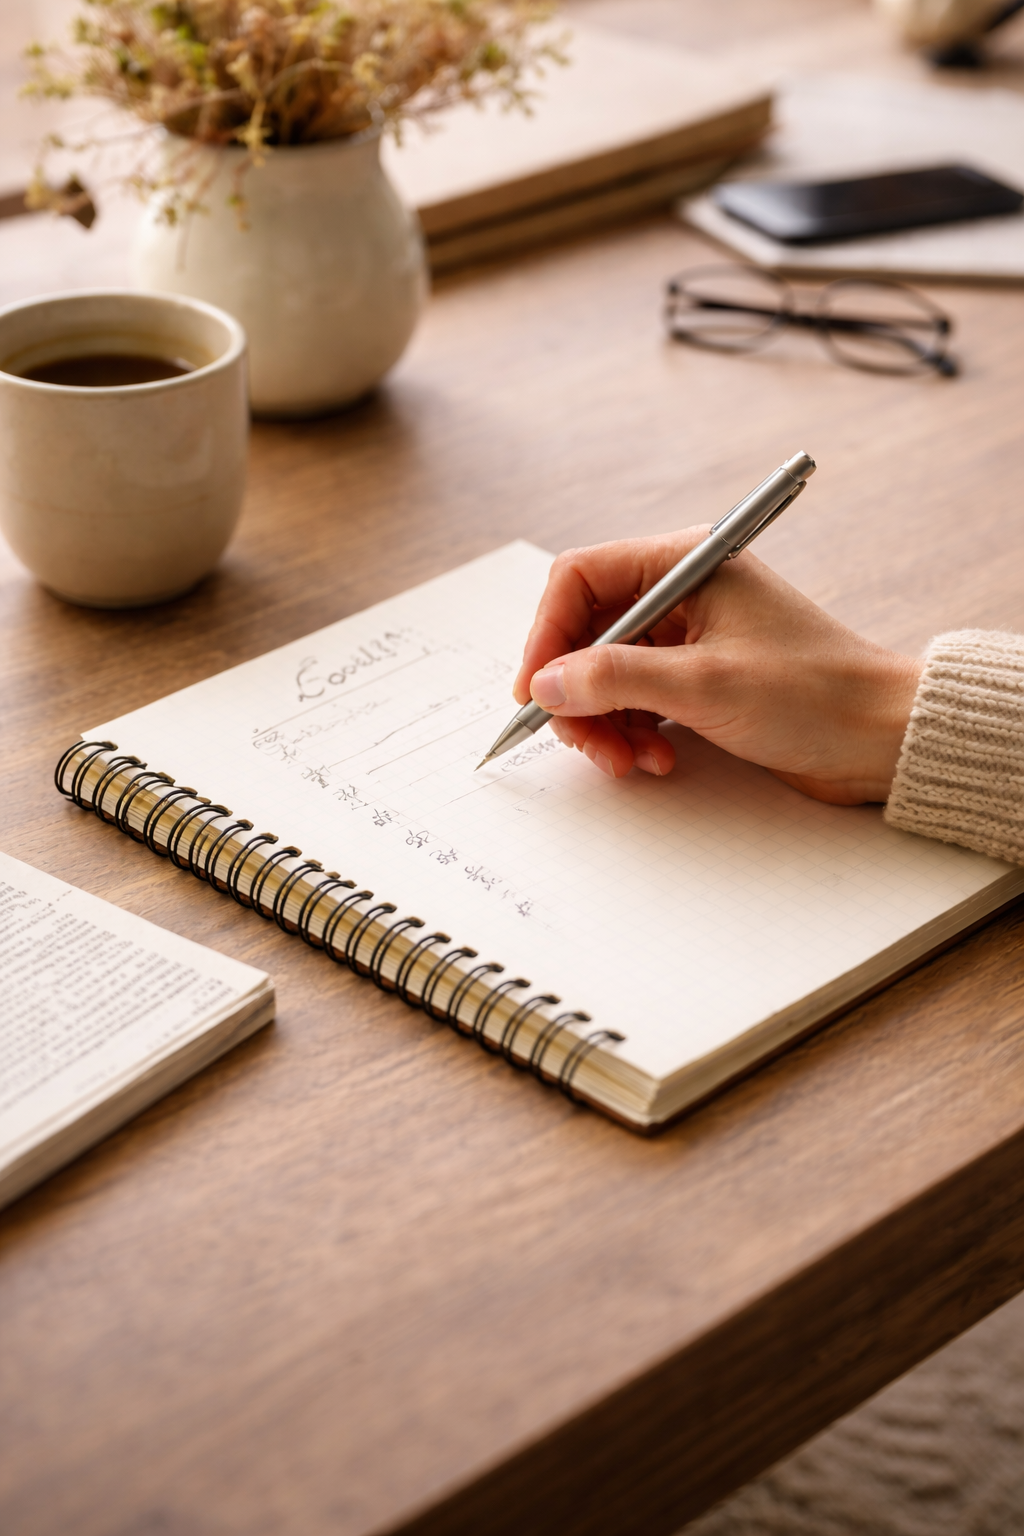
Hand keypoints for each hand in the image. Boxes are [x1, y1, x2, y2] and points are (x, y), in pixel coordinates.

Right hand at [512, 530, 922, 804]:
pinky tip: (656, 760)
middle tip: (585, 742)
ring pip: (606, 674)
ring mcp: (689, 637)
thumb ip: (614, 679)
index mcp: (685, 563)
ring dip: (605, 723)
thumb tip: (546, 684)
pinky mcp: (698, 678)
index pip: (581, 579)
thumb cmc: (814, 694)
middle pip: (587, 633)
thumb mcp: (702, 684)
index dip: (546, 634)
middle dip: (578, 693)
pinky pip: (637, 700)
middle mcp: (682, 592)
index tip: (535, 690)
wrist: (880, 737)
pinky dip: (633, 733)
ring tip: (629, 761)